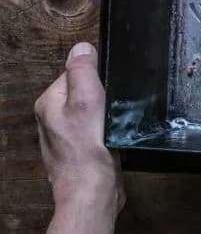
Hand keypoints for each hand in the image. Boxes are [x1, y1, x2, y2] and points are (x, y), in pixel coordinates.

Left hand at [35, 42, 122, 232]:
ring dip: (107, 114)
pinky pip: (98, 128)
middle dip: (104, 96)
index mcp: (49, 102)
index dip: (98, 77)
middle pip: (87, 90)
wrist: (92, 192)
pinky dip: (108, 129)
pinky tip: (111, 137)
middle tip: (111, 108)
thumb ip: (83, 71)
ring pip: (94, 110)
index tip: (107, 89)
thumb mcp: (87, 100)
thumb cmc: (87, 151)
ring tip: (112, 123)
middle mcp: (53, 118)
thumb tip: (82, 47)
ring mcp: (66, 135)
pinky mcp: (81, 148)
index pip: (76, 71)